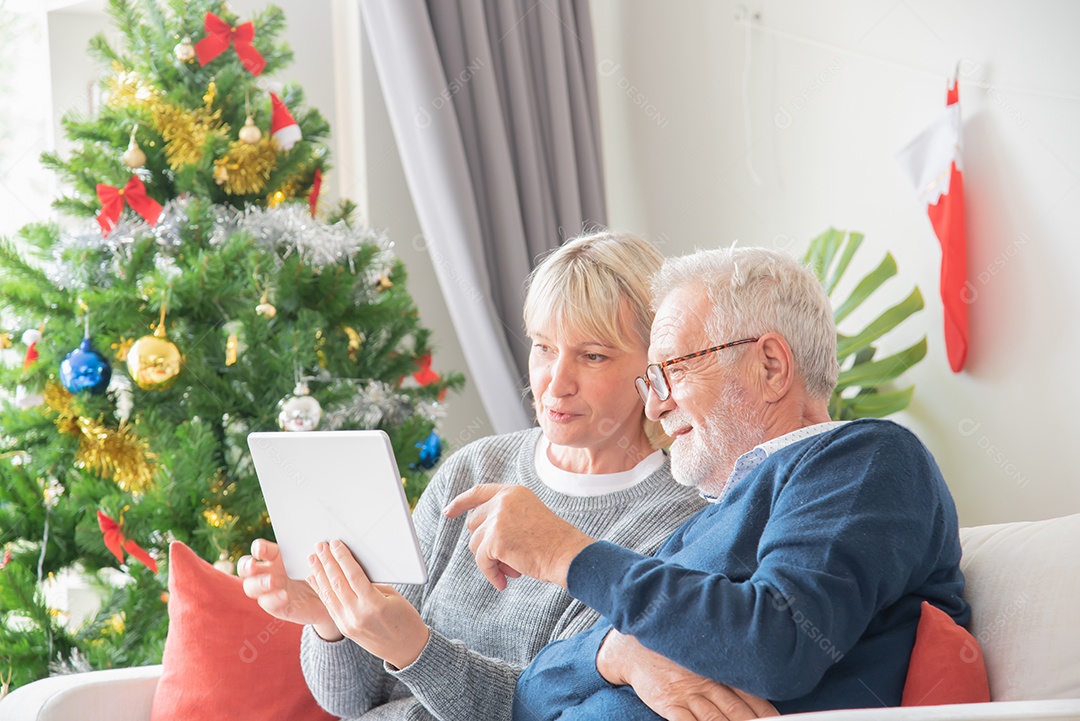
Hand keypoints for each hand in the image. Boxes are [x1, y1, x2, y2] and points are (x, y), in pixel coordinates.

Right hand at [238, 539, 336, 636]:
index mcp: (275, 556)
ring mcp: (270, 590)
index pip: (259, 549)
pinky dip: (274, 599)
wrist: (331, 595)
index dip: (257, 548)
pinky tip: (285, 595)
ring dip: (259, 584)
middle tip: (254, 565)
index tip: (260, 549)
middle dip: (247, 566)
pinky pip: (268, 604)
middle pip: (245, 569)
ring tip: (272, 581)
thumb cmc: (321, 570)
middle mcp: (268, 572)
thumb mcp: (317, 558)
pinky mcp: (277, 607)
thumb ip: (312, 548)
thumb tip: (318, 538)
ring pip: (251, 587)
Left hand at [306, 539, 429, 669]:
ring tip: (312, 558)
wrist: (406, 650)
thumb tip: (353, 567)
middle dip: (328, 562)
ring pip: (330, 594)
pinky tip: (314, 578)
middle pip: (338, 583)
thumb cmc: (406, 619)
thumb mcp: (393, 597)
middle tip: (320, 546)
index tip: (335, 544)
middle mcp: (358, 615)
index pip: (354, 576)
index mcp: (375, 605)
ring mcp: (349, 624)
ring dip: (320, 574)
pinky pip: (329, 606)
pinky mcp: (345, 628)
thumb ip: (372, 584)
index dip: (343, 558)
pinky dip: (321, 590)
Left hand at [443, 484, 593, 589]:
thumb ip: (504, 517)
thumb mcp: (528, 517)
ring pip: (475, 544)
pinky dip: (491, 574)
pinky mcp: (495, 539)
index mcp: (513, 492)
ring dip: (490, 560)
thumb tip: (477, 533)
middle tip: (505, 559)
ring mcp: (498, 518)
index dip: (460, 502)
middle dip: (484, 544)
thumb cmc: (552, 542)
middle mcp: (503, 500)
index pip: (478, 492)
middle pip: (474, 523)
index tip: (448, 512)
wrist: (567, 554)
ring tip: (512, 569)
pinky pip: (482, 561)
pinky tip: (504, 582)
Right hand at [597, 630, 778, 720]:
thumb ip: (725, 671)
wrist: (633, 648)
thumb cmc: (672, 653)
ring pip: (716, 720)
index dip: (766, 711)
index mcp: (718, 670)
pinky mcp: (668, 703)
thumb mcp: (701, 655)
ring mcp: (686, 694)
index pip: (750, 694)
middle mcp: (706, 683)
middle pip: (737, 711)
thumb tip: (754, 682)